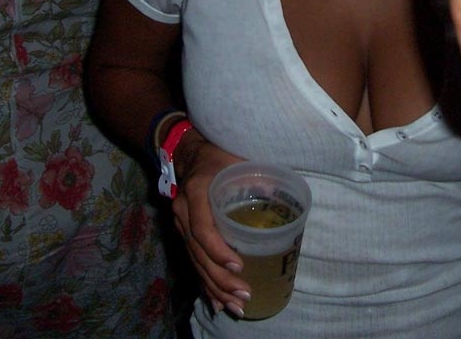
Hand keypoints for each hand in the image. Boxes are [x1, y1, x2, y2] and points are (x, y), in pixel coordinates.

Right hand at [170, 135, 250, 317]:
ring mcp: (181, 225)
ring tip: (236, 306)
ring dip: (215, 287)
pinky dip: (205, 284)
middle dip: (221, 278)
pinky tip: (217, 303)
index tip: (238, 265)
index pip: (202, 228)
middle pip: (199, 253)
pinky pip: (193, 263)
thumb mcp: (236, 160)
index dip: (218, 249)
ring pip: (195, 263)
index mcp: (196, 192)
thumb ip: (255, 176)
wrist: (190, 154)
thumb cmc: (218, 157)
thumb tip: (279, 193)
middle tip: (244, 294)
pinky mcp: (184, 235)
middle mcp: (184, 212)